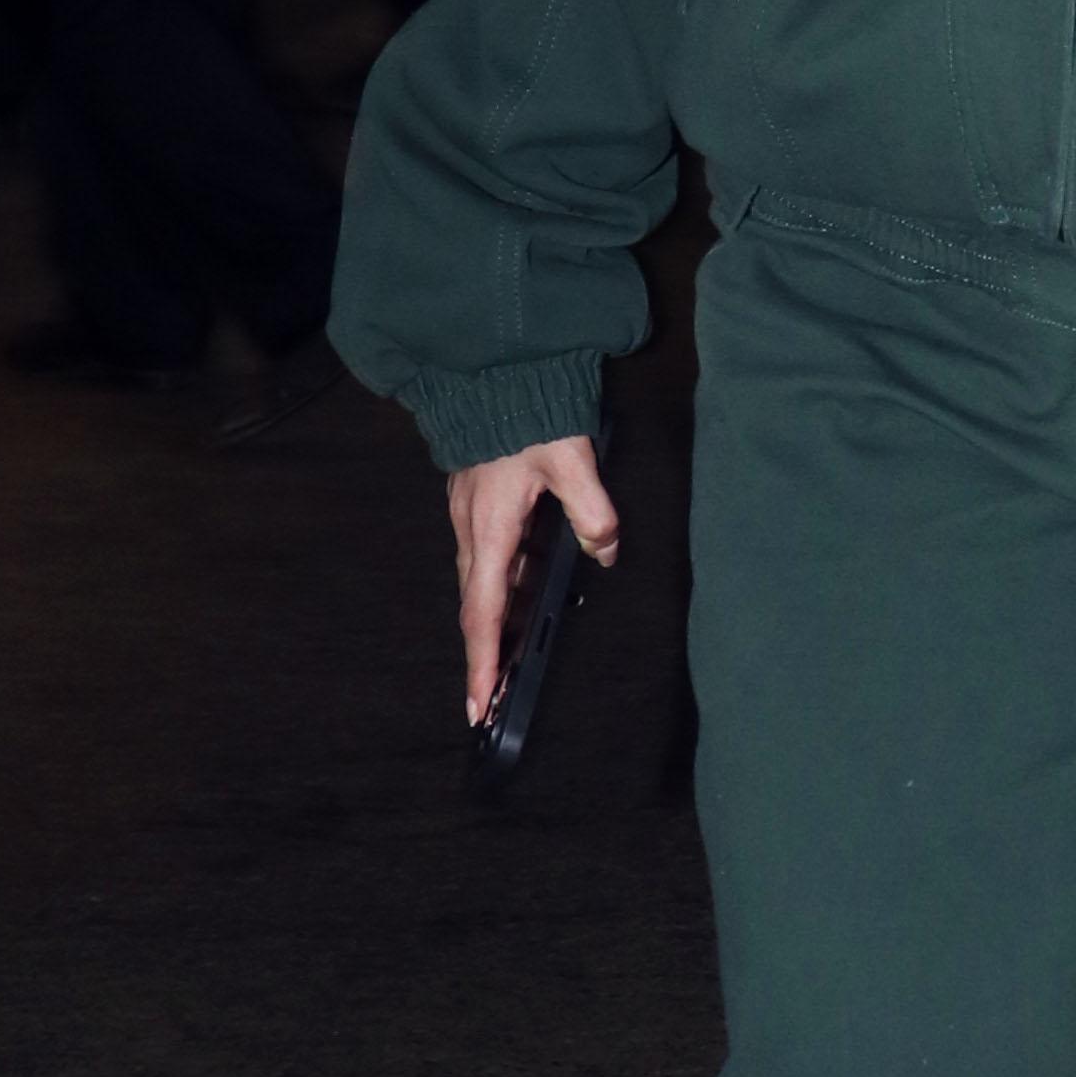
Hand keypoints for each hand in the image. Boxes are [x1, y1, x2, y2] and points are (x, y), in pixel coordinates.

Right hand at [449, 435, 618, 724]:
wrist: (495, 373)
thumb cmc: (528, 413)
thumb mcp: (571, 460)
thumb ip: (593, 511)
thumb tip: (605, 552)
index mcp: (492, 529)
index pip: (486, 612)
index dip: (485, 661)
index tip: (481, 702)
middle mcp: (473, 531)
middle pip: (477, 610)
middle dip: (483, 660)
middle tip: (488, 704)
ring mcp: (470, 519)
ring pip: (481, 588)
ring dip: (491, 631)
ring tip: (504, 670)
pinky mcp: (477, 508)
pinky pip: (486, 564)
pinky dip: (497, 597)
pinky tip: (517, 608)